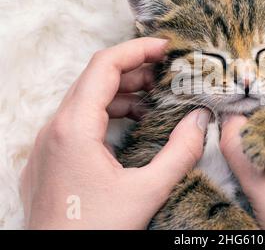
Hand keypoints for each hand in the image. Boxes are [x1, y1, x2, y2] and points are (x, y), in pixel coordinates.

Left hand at [20, 37, 209, 228]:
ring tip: (153, 100)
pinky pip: (77, 121)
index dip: (137, 49)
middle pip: (94, 79)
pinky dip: (107, 113)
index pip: (104, 65)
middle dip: (133, 70)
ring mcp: (47, 144)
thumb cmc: (95, 231)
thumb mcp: (147, 191)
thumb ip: (180, 152)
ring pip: (85, 99)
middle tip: (167, 74)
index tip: (165, 47)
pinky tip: (130, 125)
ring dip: (121, 93)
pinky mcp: (49, 158)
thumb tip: (201, 120)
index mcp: (73, 128)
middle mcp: (54, 129)